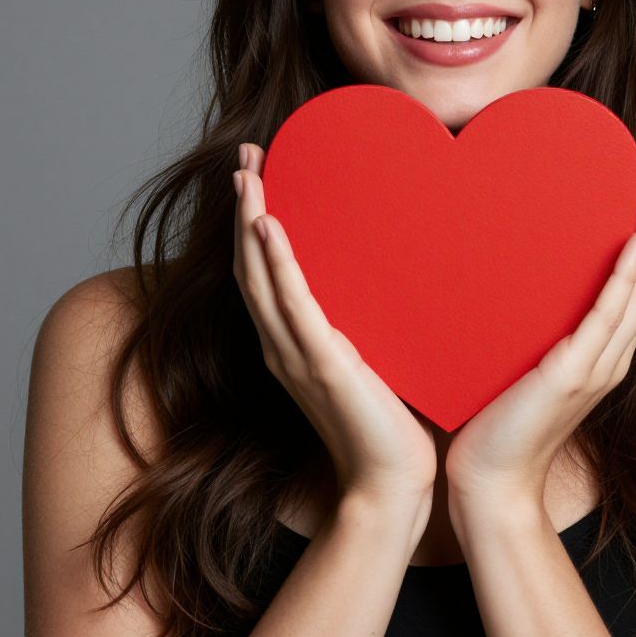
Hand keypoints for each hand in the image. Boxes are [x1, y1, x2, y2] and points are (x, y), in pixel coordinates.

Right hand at [233, 142, 437, 504]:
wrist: (391, 481)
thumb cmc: (386, 423)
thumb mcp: (367, 360)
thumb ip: (357, 325)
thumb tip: (381, 280)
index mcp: (292, 342)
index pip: (262, 271)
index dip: (252, 222)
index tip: (258, 174)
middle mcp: (282, 344)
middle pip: (250, 263)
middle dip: (245, 206)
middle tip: (246, 156)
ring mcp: (296, 354)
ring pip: (259, 276)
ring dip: (249, 220)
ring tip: (248, 173)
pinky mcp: (321, 364)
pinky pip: (292, 305)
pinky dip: (276, 264)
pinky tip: (268, 225)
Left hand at [444, 147, 635, 509]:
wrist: (488, 481)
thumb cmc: (496, 419)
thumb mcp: (522, 359)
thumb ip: (533, 324)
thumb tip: (510, 272)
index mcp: (601, 349)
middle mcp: (610, 354)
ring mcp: (597, 365)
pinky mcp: (573, 374)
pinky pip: (609, 318)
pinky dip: (628, 277)